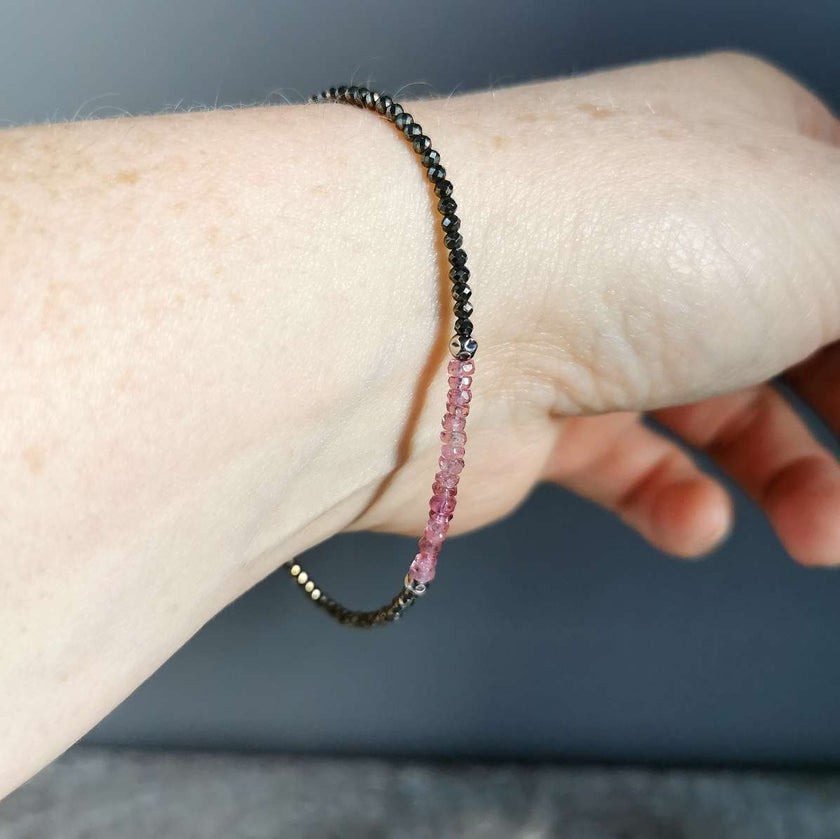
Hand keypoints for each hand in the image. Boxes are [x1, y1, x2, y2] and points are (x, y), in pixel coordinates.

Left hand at [353, 52, 839, 566]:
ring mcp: (590, 325)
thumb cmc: (627, 239)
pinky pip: (622, 464)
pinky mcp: (532, 411)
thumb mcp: (832, 229)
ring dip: (792, 478)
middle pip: (796, 332)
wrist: (429, 314)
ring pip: (719, 412)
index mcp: (735, 156)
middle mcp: (654, 235)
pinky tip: (692, 522)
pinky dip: (670, 502)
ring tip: (821, 534)